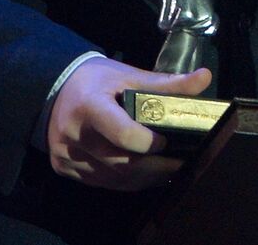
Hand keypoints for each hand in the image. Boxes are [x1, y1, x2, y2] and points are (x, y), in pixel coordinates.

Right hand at [47, 56, 211, 190]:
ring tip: (170, 171)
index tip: (169, 141)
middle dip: (155, 166)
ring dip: (144, 177)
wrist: (53, 89)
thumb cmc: (97, 81)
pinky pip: (102, 182)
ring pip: (112, 177)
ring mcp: (66, 155)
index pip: (121, 133)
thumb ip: (166, 82)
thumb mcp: (128, 75)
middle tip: (182, 165)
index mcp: (89, 105)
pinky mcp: (63, 168)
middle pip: (120, 161)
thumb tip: (204, 78)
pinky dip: (127, 181)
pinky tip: (147, 175)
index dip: (149, 142)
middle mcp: (73, 134)